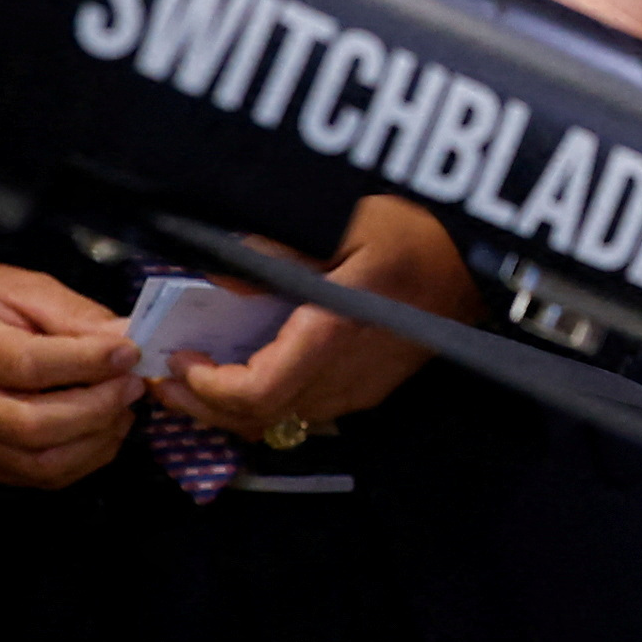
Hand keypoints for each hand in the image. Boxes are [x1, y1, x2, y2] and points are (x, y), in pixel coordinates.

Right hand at [0, 258, 148, 490]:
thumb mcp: (26, 287)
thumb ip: (76, 315)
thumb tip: (128, 338)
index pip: (28, 365)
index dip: (86, 363)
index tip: (130, 352)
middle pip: (35, 425)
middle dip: (97, 407)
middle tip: (133, 383)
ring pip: (41, 462)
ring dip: (96, 439)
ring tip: (124, 407)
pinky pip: (39, 477)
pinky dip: (83, 459)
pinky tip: (104, 428)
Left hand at [159, 192, 481, 446]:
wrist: (477, 257)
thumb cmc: (417, 230)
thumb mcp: (343, 219)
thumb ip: (275, 249)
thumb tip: (216, 274)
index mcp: (336, 332)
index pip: (259, 392)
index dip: (209, 389)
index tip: (179, 361)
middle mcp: (347, 373)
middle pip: (261, 419)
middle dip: (204, 407)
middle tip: (165, 380)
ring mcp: (361, 386)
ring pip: (281, 422)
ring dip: (231, 409)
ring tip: (195, 379)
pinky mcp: (371, 386)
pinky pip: (306, 409)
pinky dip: (264, 402)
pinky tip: (246, 373)